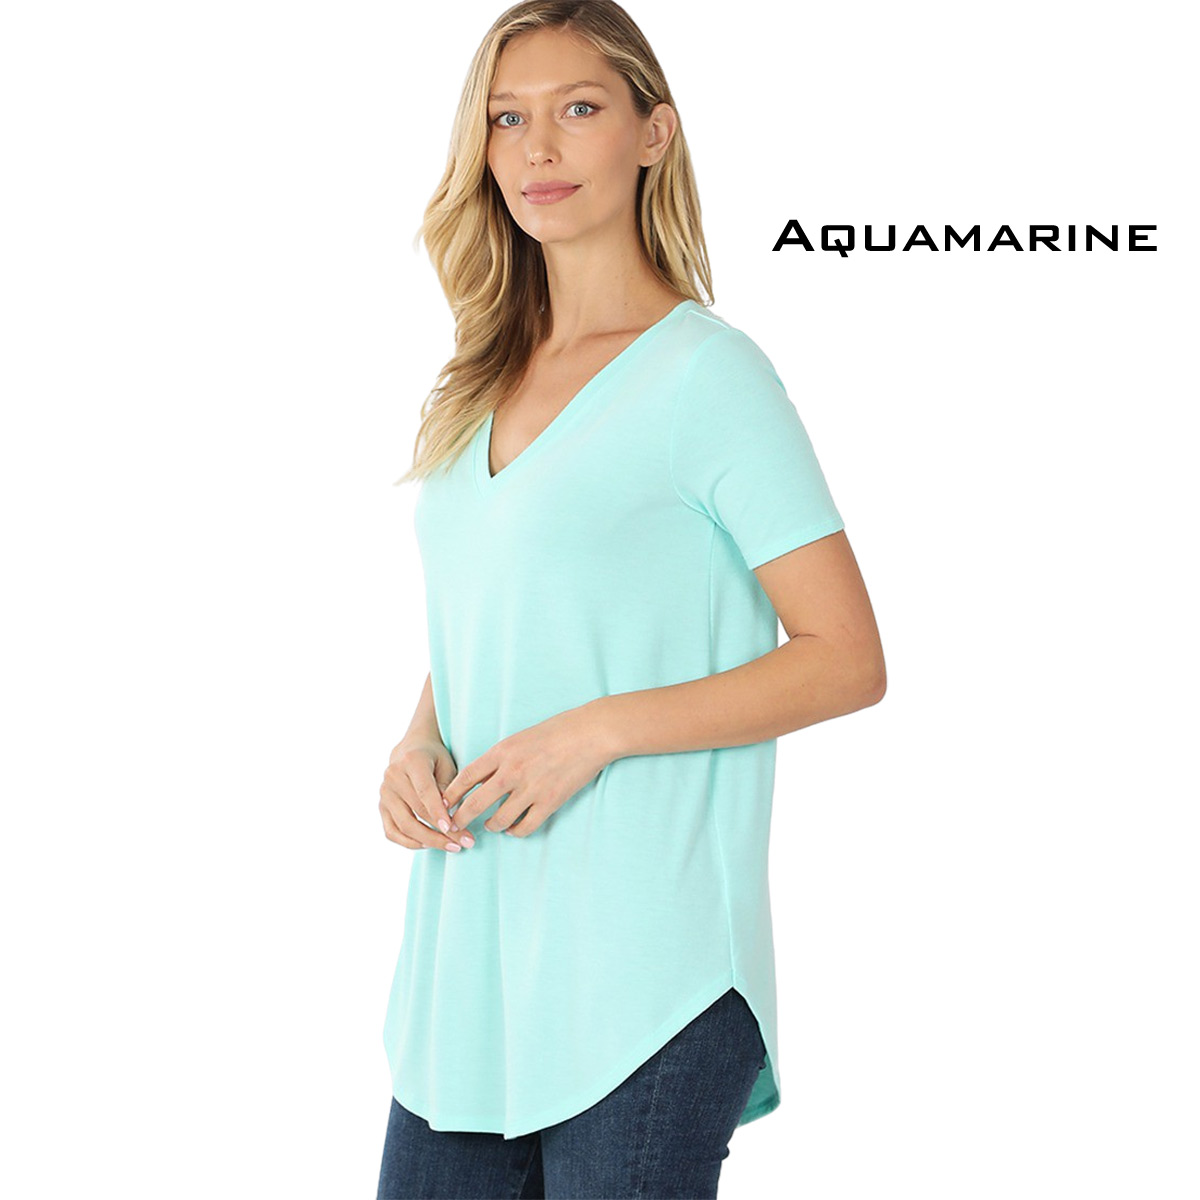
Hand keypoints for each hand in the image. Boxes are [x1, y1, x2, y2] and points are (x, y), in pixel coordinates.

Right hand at [379, 736, 474, 852]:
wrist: (411, 750)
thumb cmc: (435, 758)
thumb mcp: (448, 765)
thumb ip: (448, 789)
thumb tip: (451, 818)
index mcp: (411, 761)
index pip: (424, 791)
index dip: (438, 812)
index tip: (452, 828)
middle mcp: (393, 777)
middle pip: (416, 812)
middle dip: (441, 832)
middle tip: (463, 842)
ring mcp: (384, 793)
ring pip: (403, 826)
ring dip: (428, 840)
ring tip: (450, 846)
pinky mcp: (382, 807)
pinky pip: (391, 832)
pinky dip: (409, 842)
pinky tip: (429, 845)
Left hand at [441, 704, 612, 837]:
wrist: (590, 733)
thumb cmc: (557, 730)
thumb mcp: (520, 737)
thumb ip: (501, 756)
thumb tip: (482, 777)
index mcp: (502, 751)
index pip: (466, 777)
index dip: (451, 794)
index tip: (442, 804)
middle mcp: (512, 771)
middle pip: (475, 803)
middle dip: (460, 819)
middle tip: (454, 827)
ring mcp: (531, 788)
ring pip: (499, 820)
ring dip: (491, 826)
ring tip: (490, 826)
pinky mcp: (550, 801)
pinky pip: (525, 826)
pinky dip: (516, 831)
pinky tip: (514, 829)